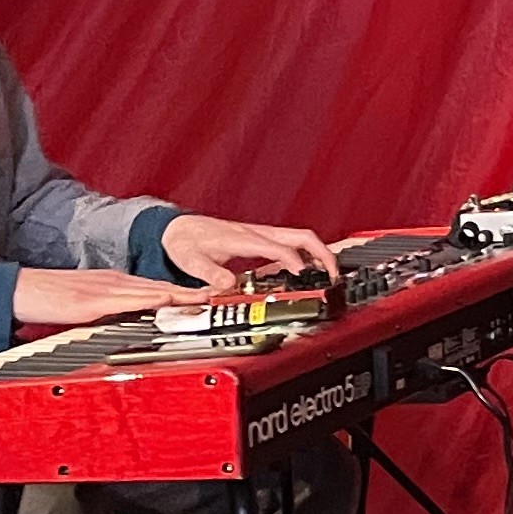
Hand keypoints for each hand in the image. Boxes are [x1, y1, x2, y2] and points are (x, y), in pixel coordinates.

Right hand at [14, 266, 204, 332]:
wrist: (17, 291)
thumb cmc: (48, 299)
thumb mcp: (88, 304)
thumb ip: (111, 310)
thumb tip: (132, 323)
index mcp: (113, 284)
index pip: (156, 287)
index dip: (184, 292)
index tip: (207, 299)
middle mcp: (113, 282)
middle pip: (160, 286)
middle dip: (190, 293)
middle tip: (219, 298)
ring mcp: (103, 290)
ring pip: (149, 291)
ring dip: (178, 295)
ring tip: (204, 301)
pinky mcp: (90, 301)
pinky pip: (125, 300)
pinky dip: (148, 301)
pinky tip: (164, 301)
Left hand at [162, 214, 339, 283]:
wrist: (179, 229)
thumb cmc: (186, 242)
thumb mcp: (191, 261)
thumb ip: (210, 274)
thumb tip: (229, 284)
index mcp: (244, 239)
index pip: (279, 247)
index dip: (294, 261)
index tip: (303, 276)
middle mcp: (257, 234)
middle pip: (302, 237)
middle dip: (323, 254)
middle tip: (333, 275)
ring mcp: (262, 235)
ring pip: (301, 238)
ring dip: (320, 253)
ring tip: (329, 274)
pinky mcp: (262, 239)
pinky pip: (292, 243)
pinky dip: (308, 255)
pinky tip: (307, 270)